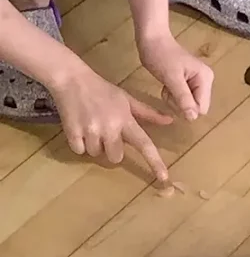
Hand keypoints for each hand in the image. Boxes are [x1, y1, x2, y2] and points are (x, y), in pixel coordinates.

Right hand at [49, 66, 171, 181]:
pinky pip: (79, 151)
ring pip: (96, 155)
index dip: (155, 162)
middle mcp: (110, 127)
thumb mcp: (127, 99)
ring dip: (94, 145)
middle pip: (116, 158)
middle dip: (111, 149)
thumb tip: (170, 120)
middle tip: (105, 132)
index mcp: (125, 120)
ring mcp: (90, 131)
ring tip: (91, 125)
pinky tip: (79, 126)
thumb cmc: (102, 90)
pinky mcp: (72, 133)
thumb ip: (148, 113)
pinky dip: (78, 143)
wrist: (71, 79)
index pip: (144, 144)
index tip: (164, 177)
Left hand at [138, 33, 213, 120]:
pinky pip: (183, 100)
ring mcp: (197, 82)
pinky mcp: (189, 83)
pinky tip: (167, 85)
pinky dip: (173, 96)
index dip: (187, 108)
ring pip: (188, 106)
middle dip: (181, 104)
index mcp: (205, 78)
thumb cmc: (160, 55)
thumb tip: (193, 118)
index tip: (174, 95)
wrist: (151, 39)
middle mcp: (205, 81)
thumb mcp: (171, 78)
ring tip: (167, 86)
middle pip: (196, 108)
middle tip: (169, 90)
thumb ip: (183, 98)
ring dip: (175, 100)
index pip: (202, 108)